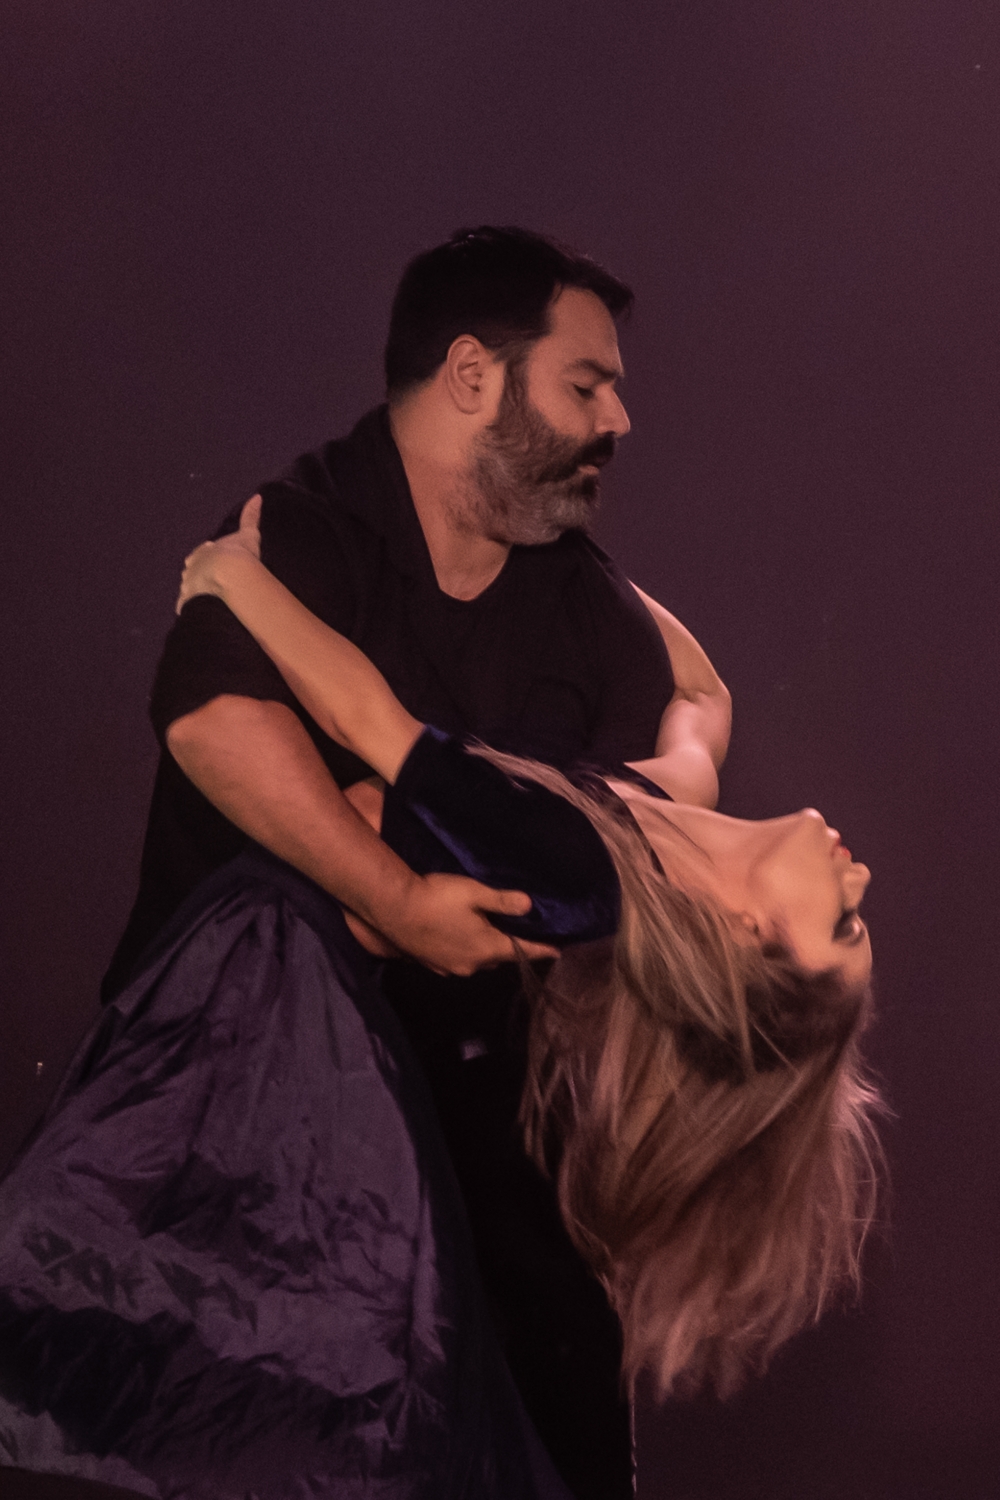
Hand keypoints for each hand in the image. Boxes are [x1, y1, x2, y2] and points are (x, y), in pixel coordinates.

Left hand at [176, 494, 262, 614]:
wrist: (230, 574)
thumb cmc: (240, 554)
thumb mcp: (248, 534)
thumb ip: (251, 516)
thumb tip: (257, 496)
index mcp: (205, 551)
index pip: (202, 553)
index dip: (207, 557)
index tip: (213, 562)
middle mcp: (192, 566)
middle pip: (192, 570)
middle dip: (198, 575)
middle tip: (210, 583)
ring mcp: (188, 585)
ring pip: (188, 589)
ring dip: (194, 593)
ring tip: (205, 601)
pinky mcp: (188, 601)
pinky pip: (186, 606)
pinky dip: (189, 609)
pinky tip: (194, 614)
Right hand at [354, 872, 558, 975]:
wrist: (392, 909)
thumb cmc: (436, 898)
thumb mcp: (473, 892)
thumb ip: (503, 900)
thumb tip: (530, 905)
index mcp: (487, 948)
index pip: (523, 951)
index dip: (542, 950)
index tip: (558, 951)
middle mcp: (471, 964)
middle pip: (499, 957)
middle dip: (509, 946)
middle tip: (517, 930)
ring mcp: (450, 968)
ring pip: (478, 960)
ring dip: (485, 949)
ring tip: (486, 930)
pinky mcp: (432, 965)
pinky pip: (458, 961)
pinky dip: (465, 951)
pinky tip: (458, 936)